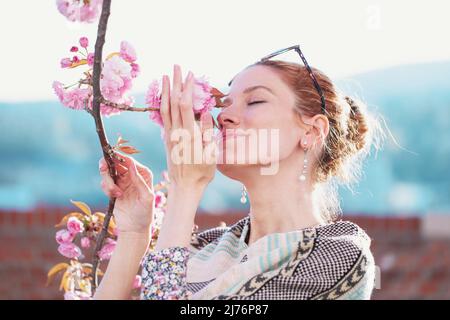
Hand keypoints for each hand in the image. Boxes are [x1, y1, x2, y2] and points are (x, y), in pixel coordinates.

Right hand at [99, 153, 153, 235]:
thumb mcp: (146, 197)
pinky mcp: (113, 189)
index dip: (117, 158)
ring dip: (108, 182)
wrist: (134, 228)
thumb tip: (131, 164)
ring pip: (107, 172)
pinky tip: (115, 197)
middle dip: (107, 167)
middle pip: (115, 163)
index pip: (128, 160)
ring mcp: (122, 181)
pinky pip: (104, 182)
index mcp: (143, 173)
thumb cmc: (145, 213)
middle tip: (103, 169)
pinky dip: (106, 189)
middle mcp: (132, 175)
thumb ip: (139, 180)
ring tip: (116, 194)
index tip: (109, 158)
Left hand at [160, 64, 215, 189]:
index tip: (190, 74)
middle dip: (175, 83)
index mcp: (188, 135)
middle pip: (173, 102)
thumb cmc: (202, 172)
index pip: (185, 105)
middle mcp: (176, 132)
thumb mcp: (210, 155)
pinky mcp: (166, 139)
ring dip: (166, 90)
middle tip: (176, 66)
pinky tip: (164, 96)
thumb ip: (207, 133)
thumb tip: (204, 113)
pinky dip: (162, 103)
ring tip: (166, 76)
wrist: (185, 186)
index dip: (187, 88)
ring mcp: (169, 135)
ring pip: (165, 108)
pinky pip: (163, 117)